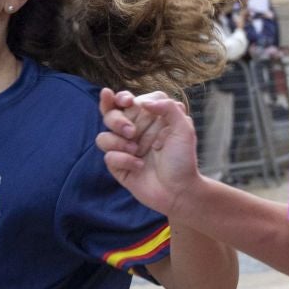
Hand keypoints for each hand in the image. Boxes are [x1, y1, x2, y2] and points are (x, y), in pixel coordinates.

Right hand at [96, 88, 201, 215]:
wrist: (179, 190)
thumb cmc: (183, 159)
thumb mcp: (184, 129)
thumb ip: (168, 107)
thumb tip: (143, 101)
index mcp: (147, 119)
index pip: (126, 101)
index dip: (120, 98)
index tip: (126, 102)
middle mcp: (133, 131)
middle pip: (110, 115)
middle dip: (116, 120)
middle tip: (131, 131)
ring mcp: (124, 149)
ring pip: (103, 137)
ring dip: (118, 142)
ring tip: (137, 151)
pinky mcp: (118, 166)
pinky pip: (109, 157)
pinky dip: (124, 160)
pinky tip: (139, 166)